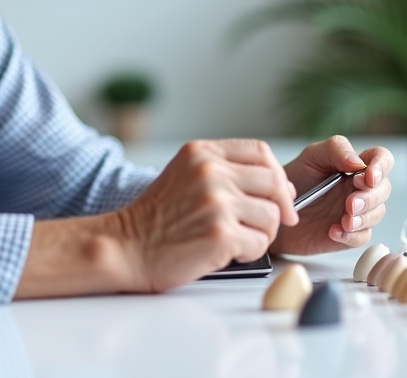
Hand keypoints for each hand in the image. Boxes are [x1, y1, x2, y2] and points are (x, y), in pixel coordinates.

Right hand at [112, 139, 297, 292]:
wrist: (125, 246)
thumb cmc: (156, 218)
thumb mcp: (184, 174)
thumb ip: (224, 171)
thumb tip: (281, 185)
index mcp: (202, 153)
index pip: (260, 152)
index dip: (277, 175)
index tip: (278, 195)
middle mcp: (210, 172)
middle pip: (274, 182)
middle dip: (277, 207)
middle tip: (264, 225)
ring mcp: (216, 202)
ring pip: (271, 216)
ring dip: (261, 234)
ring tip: (236, 240)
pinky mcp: (220, 234)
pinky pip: (259, 244)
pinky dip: (249, 253)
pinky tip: (227, 253)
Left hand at [271, 136, 392, 254]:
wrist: (274, 208)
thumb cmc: (294, 179)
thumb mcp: (311, 157)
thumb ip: (335, 150)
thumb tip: (359, 163)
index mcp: (354, 166)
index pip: (381, 159)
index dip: (381, 167)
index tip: (368, 177)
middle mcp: (358, 188)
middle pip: (383, 190)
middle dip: (370, 197)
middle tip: (350, 203)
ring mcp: (355, 211)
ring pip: (377, 214)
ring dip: (364, 218)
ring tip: (344, 220)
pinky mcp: (347, 234)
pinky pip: (361, 237)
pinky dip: (351, 235)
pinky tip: (334, 232)